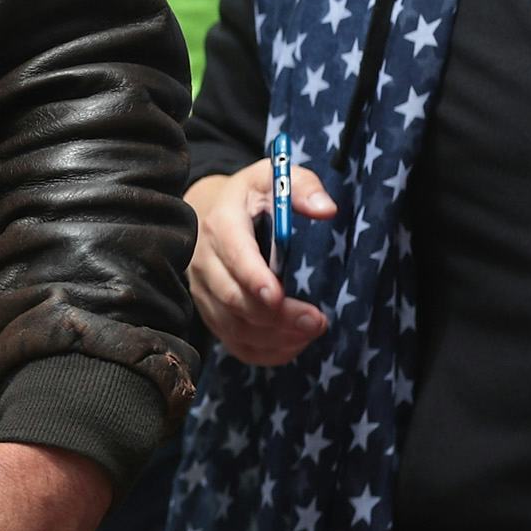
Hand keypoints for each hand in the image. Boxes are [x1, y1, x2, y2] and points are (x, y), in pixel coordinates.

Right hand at [186, 158, 332, 366]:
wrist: (210, 212)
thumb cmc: (252, 197)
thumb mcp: (273, 179)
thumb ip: (302, 188)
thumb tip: (326, 210)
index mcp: (222, 223)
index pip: (233, 254)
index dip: (253, 277)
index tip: (279, 294)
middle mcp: (205, 260)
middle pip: (233, 298)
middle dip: (274, 315)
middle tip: (316, 321)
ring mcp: (204, 291)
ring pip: (232, 326)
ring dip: (273, 336)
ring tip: (310, 332)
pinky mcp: (211, 313)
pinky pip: (234, 343)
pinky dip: (265, 351)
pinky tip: (294, 344)